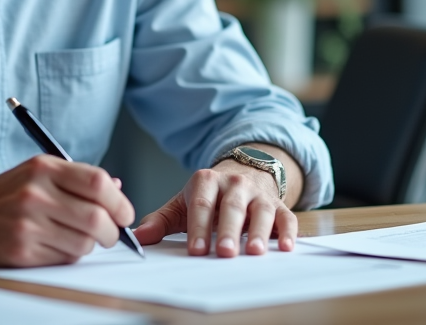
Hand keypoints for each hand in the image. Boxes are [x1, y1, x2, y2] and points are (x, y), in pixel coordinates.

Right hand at [0, 154, 134, 266]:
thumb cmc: (1, 194)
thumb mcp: (37, 171)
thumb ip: (77, 178)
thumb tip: (118, 188)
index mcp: (44, 168)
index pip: (98, 183)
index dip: (120, 202)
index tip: (124, 213)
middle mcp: (37, 194)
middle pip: (97, 218)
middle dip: (112, 232)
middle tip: (111, 234)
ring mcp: (28, 224)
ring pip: (84, 243)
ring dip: (90, 245)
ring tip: (77, 238)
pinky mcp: (21, 251)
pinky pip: (63, 258)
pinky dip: (68, 256)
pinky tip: (56, 245)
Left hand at [133, 148, 297, 257]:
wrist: (243, 172)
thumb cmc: (209, 195)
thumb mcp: (183, 202)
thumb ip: (161, 220)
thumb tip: (137, 237)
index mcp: (206, 181)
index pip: (202, 205)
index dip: (199, 228)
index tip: (196, 250)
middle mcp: (234, 184)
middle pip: (231, 207)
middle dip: (228, 230)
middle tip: (224, 252)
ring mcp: (258, 194)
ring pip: (260, 211)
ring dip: (259, 231)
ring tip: (254, 251)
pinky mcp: (278, 204)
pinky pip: (286, 217)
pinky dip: (287, 231)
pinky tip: (285, 247)